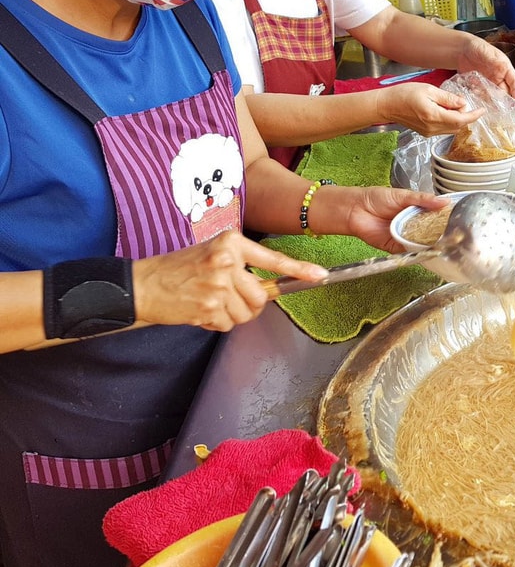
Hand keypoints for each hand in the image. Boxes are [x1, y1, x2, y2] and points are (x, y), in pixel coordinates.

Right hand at [132, 231, 326, 331]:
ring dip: (233, 314)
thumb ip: (244, 265)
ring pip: (248, 313)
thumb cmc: (180, 269)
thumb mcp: (214, 253)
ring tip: (211, 301)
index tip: (320, 275)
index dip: (299, 269)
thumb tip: (272, 286)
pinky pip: (230, 324)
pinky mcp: (208, 308)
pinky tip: (201, 309)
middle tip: (229, 297)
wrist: (143, 285)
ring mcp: (218, 286)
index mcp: (231, 242)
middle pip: (262, 296)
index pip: (272, 258)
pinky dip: (219, 322)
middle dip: (251, 304)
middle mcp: (227, 261)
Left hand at [336, 187, 448, 251]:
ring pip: (422, 243)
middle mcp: (413, 225)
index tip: (460, 220)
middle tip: (457, 236)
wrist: (356, 210)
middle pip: (431, 232)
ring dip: (431, 245)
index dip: (446, 219)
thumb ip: (424, 199)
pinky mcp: (396, 247)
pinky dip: (417, 252)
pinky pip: (409, 251)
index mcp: (417, 211)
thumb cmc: (377, 198)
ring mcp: (406, 237)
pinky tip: (427, 250)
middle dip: (441, 235)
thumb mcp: (404, 195)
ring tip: (446, 244)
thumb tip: (445, 201)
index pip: (436, 216)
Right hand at [377, 82, 483, 135]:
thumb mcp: (429, 90)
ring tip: (456, 106)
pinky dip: (450, 122)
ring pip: (452, 130)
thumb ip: (447, 98)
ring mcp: (429, 132)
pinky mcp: (426, 133)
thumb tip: (462, 103)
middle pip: (458, 126)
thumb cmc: (404, 94)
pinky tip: (447, 111)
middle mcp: (433, 128)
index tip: (482, 110)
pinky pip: (444, 130)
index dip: (474, 116)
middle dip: (467, 117)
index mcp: (434, 115)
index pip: (460, 119)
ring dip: (459, 120)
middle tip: (468, 104)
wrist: (386, 105)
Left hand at [456, 36, 514, 99]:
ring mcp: (488, 83)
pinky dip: (480, 97)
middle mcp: (498, 77)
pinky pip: (481, 95)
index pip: (514, 81)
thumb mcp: (489, 52)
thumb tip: (504, 67)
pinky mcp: (478, 86)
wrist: (461, 50)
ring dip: (491, 100)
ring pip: (493, 96)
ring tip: (486, 99)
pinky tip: (475, 94)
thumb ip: (496, 62)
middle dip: (503, 100)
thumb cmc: (477, 47)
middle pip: (505, 92)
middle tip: (501, 106)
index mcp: (504, 68)